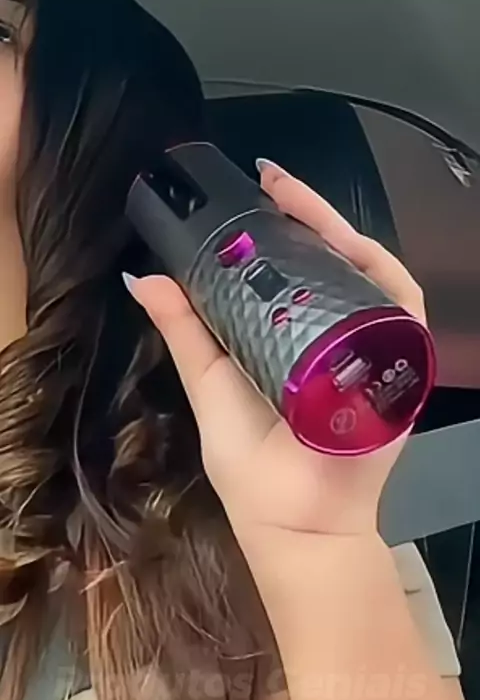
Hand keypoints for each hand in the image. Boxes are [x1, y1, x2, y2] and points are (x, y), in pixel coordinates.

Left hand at [125, 162, 425, 543]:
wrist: (293, 518)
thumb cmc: (252, 464)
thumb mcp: (209, 383)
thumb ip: (185, 330)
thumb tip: (143, 279)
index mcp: (293, 338)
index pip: (296, 269)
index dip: (281, 226)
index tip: (254, 190)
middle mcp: (336, 336)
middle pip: (335, 261)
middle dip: (310, 215)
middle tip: (276, 181)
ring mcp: (371, 349)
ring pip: (370, 273)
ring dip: (342, 231)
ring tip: (303, 202)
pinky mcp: (398, 367)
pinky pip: (402, 306)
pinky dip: (382, 272)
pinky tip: (351, 243)